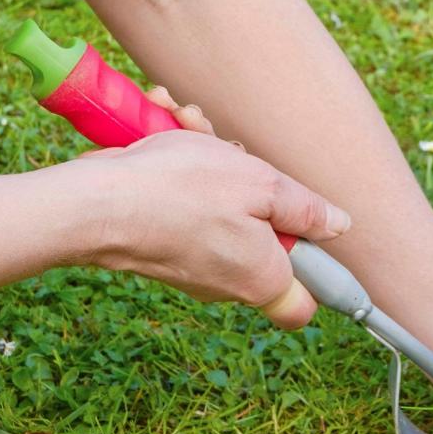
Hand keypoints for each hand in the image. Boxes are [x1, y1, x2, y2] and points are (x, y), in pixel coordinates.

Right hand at [72, 89, 349, 327]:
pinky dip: (182, 168)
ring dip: (215, 164)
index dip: (317, 272)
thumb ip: (307, 210)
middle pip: (267, 237)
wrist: (93, 203)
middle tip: (237, 156)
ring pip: (227, 211)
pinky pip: (190, 206)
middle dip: (257, 188)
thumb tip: (339, 227)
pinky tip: (168, 130)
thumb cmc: (180, 192)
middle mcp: (231, 282)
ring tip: (191, 130)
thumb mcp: (263, 185)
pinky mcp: (166, 244)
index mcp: (264, 279)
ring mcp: (196, 265)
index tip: (310, 232)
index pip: (305, 303)